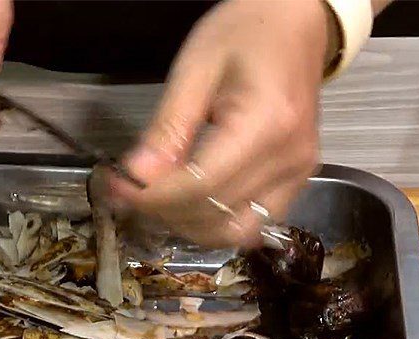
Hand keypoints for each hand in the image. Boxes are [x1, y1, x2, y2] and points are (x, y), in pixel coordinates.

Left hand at [112, 0, 333, 247]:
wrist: (297, 26)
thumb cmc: (246, 34)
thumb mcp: (195, 68)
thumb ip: (167, 128)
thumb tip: (138, 176)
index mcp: (266, 124)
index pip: (201, 187)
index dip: (154, 197)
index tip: (120, 188)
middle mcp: (289, 160)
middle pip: (215, 215)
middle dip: (165, 211)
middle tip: (131, 192)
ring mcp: (298, 177)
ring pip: (234, 233)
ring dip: (190, 226)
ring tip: (162, 200)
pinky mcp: (298, 184)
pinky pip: (252, 225)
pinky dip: (217, 223)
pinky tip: (193, 203)